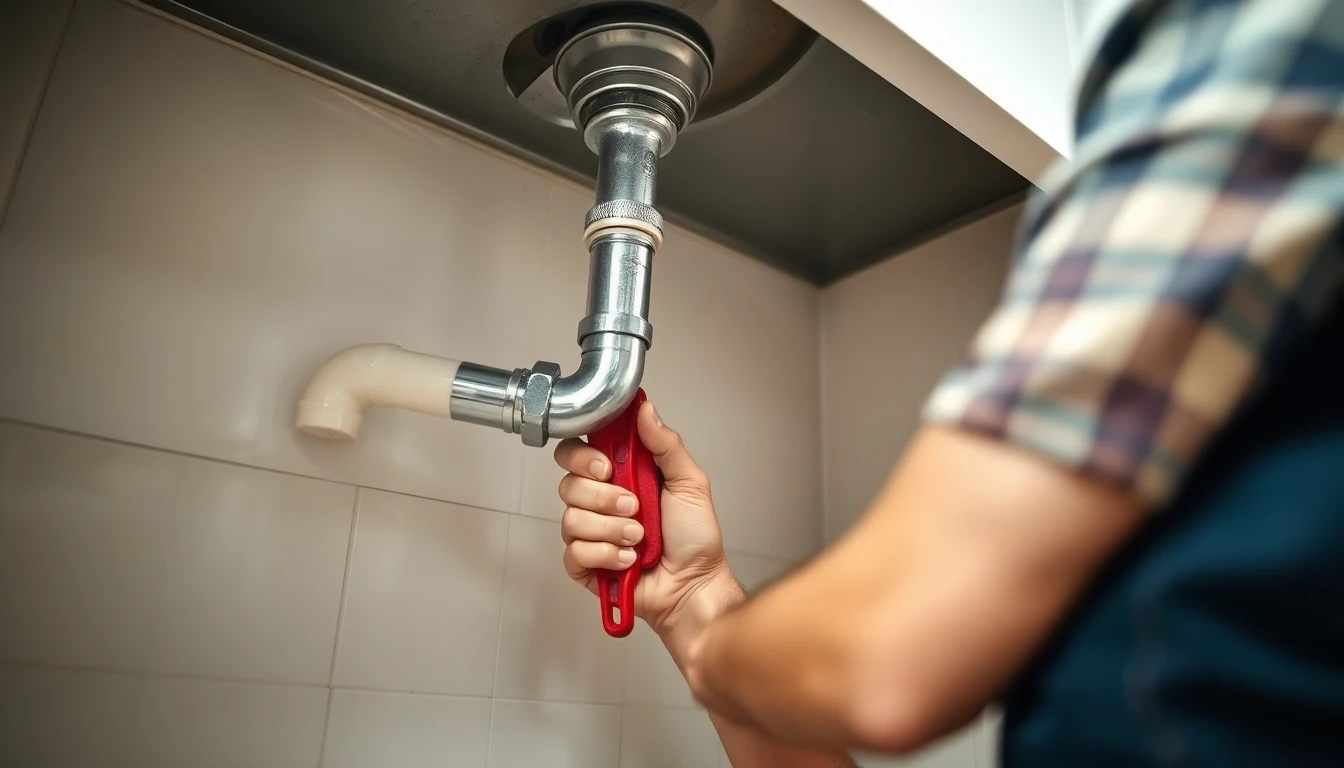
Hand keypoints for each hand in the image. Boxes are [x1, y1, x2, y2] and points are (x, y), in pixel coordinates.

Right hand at [555, 400, 742, 656]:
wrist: (694, 585)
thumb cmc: (696, 539)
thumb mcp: (690, 482)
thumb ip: (666, 443)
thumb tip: (645, 408)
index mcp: (621, 476)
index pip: (578, 452)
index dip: (583, 456)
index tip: (606, 467)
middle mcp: (601, 502)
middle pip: (568, 484)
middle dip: (604, 497)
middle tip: (634, 506)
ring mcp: (592, 533)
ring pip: (572, 519)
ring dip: (612, 530)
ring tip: (639, 538)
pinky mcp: (586, 564)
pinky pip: (575, 552)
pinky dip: (607, 555)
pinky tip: (629, 560)